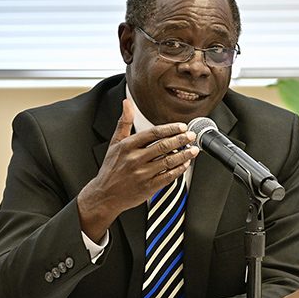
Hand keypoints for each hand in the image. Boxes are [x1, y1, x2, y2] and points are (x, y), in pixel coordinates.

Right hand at [77, 99, 198, 241]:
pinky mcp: (148, 187)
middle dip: (181, 140)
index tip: (182, 126)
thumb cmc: (111, 168)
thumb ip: (124, 122)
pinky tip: (185, 164)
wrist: (104, 195)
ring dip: (184, 155)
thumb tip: (127, 103)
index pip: (153, 133)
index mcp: (127, 146)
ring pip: (168, 161)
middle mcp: (134, 159)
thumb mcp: (114, 143)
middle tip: (192, 136)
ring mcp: (142, 174)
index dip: (170, 129)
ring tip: (194, 149)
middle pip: (163, 146)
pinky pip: (168, 177)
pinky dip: (179, 170)